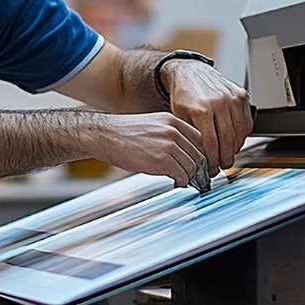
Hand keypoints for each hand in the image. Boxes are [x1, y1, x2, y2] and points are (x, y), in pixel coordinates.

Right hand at [84, 112, 207, 187]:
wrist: (104, 136)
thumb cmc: (123, 134)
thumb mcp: (152, 126)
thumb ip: (169, 136)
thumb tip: (183, 154)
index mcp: (172, 121)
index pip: (199, 139)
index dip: (200, 154)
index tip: (198, 164)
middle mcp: (173, 131)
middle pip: (199, 154)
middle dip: (198, 169)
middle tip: (195, 178)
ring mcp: (168, 145)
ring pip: (192, 166)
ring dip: (190, 177)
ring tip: (183, 181)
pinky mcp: (161, 160)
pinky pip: (182, 174)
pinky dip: (181, 182)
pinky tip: (176, 183)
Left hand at [162, 60, 251, 174]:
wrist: (190, 72)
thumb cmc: (183, 95)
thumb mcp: (179, 117)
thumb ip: (191, 137)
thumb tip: (199, 160)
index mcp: (201, 109)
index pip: (211, 144)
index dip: (212, 160)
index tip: (211, 169)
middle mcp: (219, 102)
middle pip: (228, 141)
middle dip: (225, 159)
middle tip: (221, 166)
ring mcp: (232, 98)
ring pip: (240, 133)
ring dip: (235, 149)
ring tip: (227, 156)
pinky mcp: (242, 96)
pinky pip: (246, 123)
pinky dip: (242, 136)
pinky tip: (233, 141)